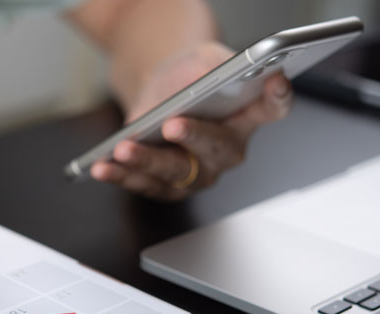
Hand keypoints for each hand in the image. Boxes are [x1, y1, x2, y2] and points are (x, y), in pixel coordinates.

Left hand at [91, 42, 292, 200]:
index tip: (275, 82)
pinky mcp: (170, 186)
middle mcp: (228, 149)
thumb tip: (201, 82)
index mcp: (248, 115)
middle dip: (194, 137)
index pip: (273, 107)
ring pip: (176, 173)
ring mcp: (200, 173)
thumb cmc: (187, 77)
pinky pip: (146, 185)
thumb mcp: (200, 60)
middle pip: (218, 148)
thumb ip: (209, 69)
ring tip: (123, 149)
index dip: (278, 97)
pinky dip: (122, 175)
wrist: (159, 93)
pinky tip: (102, 166)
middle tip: (172, 125)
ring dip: (147, 161)